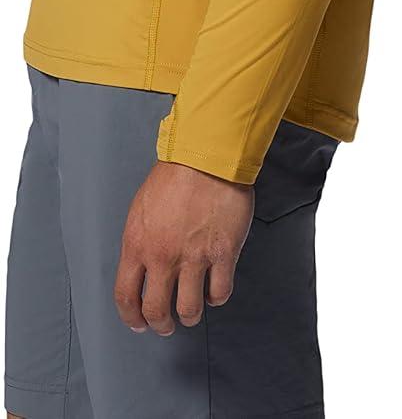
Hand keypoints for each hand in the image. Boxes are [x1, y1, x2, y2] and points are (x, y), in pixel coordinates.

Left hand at [114, 159, 254, 335]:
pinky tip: (214, 291)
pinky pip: (219, 294)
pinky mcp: (223, 254)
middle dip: (161, 325)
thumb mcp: (141, 209)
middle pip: (157, 312)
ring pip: (190, 310)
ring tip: (192, 311)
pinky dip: (216, 298)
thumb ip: (140, 242)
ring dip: (190, 316)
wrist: (206, 157)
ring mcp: (194, 258)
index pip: (125, 295)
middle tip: (167, 325)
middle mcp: (163, 256)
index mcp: (137, 244)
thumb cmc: (174, 176)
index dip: (131, 317)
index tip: (138, 323)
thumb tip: (142, 268)